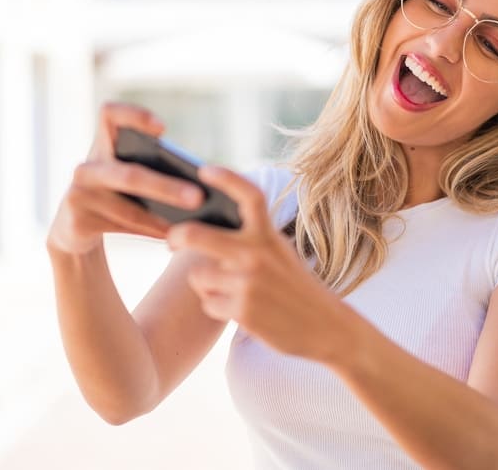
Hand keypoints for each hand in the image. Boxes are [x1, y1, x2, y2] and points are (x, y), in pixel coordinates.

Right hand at [46, 102, 205, 254]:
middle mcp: (87, 167)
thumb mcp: (129, 178)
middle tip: (199, 197)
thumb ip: (152, 171)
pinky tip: (170, 235)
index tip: (162, 129)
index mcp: (101, 146)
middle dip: (167, 187)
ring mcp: (78, 195)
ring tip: (191, 226)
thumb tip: (198, 186)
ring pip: (128, 207)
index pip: (109, 114)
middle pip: (130, 174)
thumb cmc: (116, 194)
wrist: (76, 228)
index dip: (133, 116)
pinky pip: (120, 227)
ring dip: (162, 218)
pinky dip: (148, 231)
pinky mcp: (76, 222)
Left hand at [166, 166, 352, 361]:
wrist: (326, 327)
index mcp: (269, 235)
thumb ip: (251, 240)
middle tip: (172, 241)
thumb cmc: (296, 288)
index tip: (205, 170)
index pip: (249, 195)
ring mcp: (248, 283)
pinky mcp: (242, 311)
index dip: (226, 178)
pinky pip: (207, 303)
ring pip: (198, 276)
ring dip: (206, 285)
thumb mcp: (281, 254)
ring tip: (230, 291)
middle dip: (177, 236)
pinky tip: (238, 310)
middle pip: (197, 235)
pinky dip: (216, 307)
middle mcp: (256, 255)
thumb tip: (205, 230)